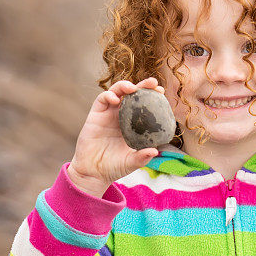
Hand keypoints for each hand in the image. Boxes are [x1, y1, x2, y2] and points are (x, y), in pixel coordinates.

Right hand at [68, 77, 165, 195]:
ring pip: (117, 93)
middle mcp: (122, 116)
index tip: (162, 92)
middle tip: (153, 83)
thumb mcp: (131, 163)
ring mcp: (109, 114)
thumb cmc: (114, 167)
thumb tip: (155, 151)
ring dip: (124, 86)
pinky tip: (115, 99)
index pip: (145, 106)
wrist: (93, 172)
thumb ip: (142, 157)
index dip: (153, 97)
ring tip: (133, 88)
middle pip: (133, 95)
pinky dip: (108, 95)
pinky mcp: (95, 115)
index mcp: (134, 125)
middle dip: (143, 86)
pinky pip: (102, 100)